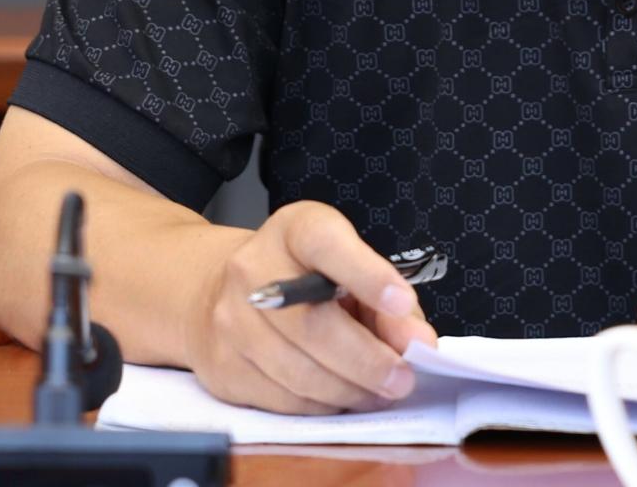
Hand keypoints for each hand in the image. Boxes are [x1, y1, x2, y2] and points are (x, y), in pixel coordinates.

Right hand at [180, 201, 439, 414]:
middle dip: (366, 360)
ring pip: (297, 372)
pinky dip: (321, 406)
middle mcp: (252, 269)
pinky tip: (341, 397)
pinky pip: (281, 399)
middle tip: (402, 378)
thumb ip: (388, 301)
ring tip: (378, 393)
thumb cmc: (304, 279)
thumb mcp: (351, 269)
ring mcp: (230, 320)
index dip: (366, 274)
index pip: (325, 244)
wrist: (220, 292)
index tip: (402, 303)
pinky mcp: (222, 366)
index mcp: (294, 231)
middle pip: (312, 324)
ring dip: (348, 391)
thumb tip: (416, 343)